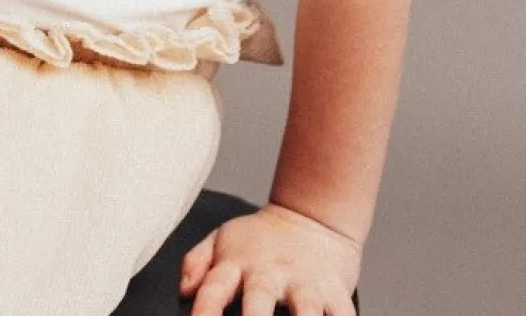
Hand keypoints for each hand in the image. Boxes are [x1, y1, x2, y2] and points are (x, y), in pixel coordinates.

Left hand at [179, 202, 360, 315]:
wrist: (313, 219)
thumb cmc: (261, 241)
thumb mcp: (222, 240)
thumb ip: (196, 263)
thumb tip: (183, 291)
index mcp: (238, 264)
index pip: (213, 289)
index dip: (203, 311)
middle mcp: (270, 273)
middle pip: (259, 299)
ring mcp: (305, 283)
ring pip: (306, 311)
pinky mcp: (336, 292)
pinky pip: (343, 315)